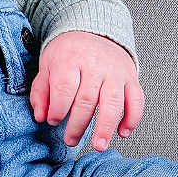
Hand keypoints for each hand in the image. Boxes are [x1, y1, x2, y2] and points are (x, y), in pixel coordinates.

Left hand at [31, 30, 143, 150]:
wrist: (94, 31)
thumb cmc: (69, 53)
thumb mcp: (48, 66)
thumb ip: (41, 92)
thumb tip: (41, 117)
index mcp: (70, 59)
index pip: (64, 88)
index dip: (58, 109)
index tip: (53, 121)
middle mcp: (95, 65)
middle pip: (87, 99)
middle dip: (78, 125)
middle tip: (70, 140)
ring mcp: (115, 71)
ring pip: (113, 102)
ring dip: (106, 127)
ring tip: (99, 146)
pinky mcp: (131, 77)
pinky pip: (136, 99)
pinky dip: (132, 118)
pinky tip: (122, 132)